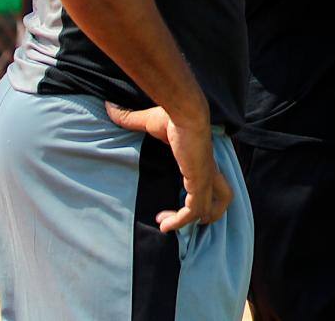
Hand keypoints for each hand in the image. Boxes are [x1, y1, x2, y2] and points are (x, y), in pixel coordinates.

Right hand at [106, 102, 232, 232]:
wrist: (185, 112)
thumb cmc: (172, 116)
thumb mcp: (150, 121)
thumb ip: (131, 119)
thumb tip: (110, 108)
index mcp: (203, 160)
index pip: (212, 182)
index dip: (198, 195)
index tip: (174, 200)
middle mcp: (209, 171)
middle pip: (224, 197)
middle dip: (209, 213)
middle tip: (183, 219)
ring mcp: (205, 178)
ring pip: (210, 208)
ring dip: (189, 222)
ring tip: (167, 225)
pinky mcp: (199, 182)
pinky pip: (194, 210)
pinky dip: (180, 221)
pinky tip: (165, 225)